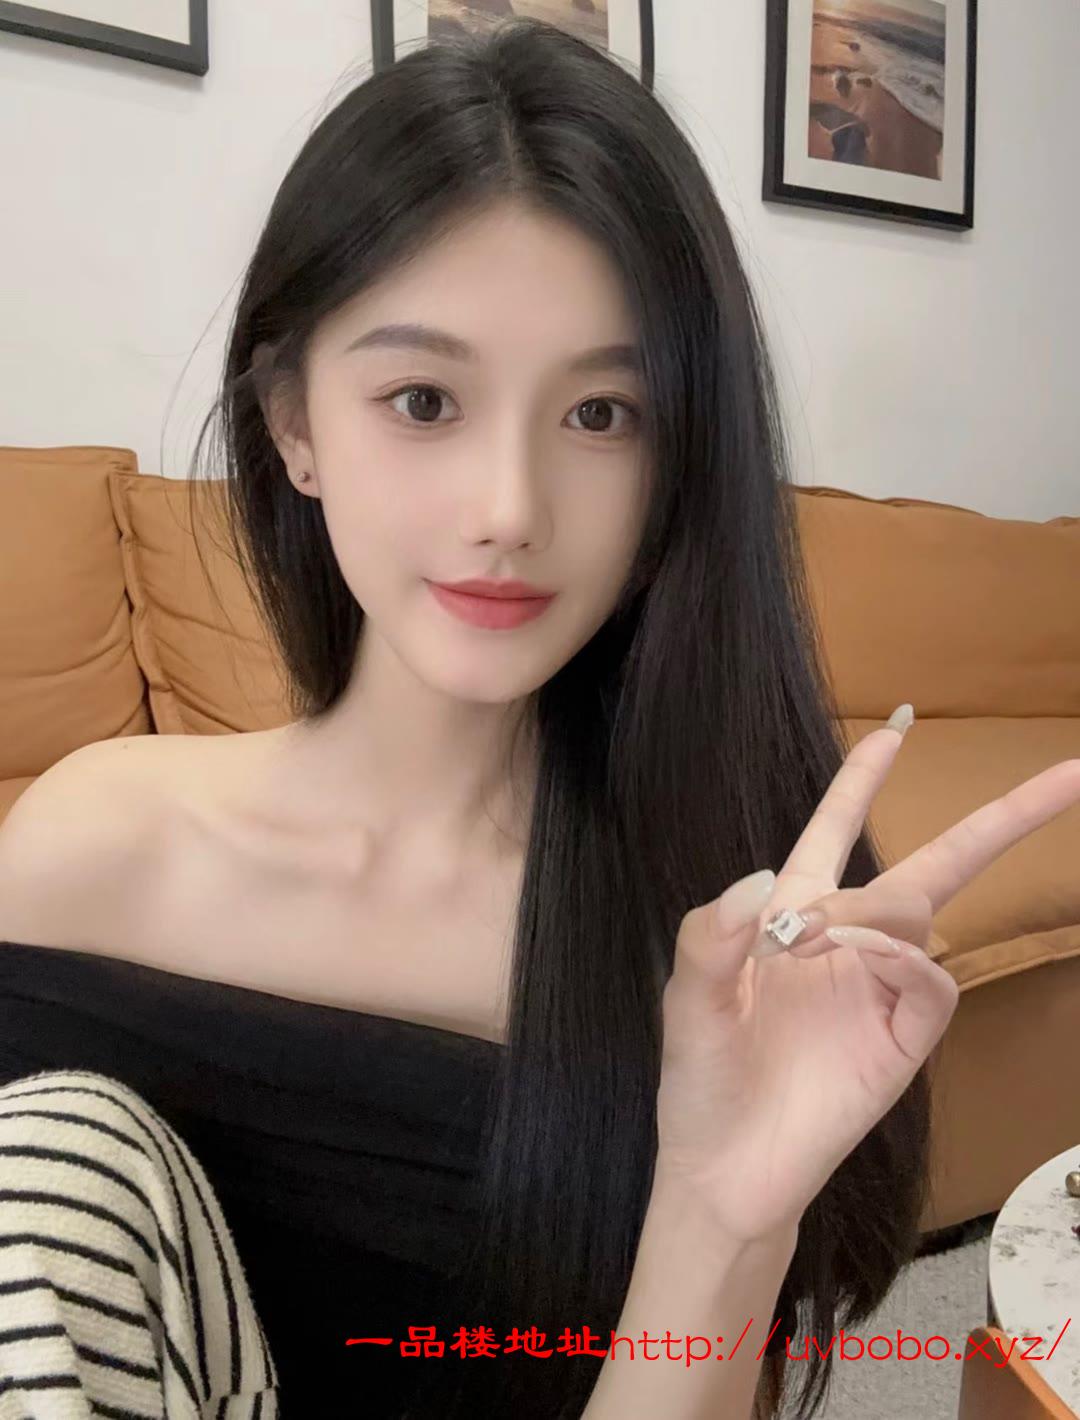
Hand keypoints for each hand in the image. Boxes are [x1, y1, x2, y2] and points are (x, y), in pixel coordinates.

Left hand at [656, 717, 1079, 1243]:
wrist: (726, 1170)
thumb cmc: (702, 1079)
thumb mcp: (687, 997)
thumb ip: (714, 932)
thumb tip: (766, 880)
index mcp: (789, 918)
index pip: (832, 832)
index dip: (861, 782)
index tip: (895, 729)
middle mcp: (844, 944)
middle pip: (930, 866)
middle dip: (996, 820)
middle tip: (1069, 774)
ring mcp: (881, 989)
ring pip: (920, 914)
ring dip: (876, 911)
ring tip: (810, 943)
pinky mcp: (905, 1039)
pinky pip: (930, 980)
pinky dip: (904, 959)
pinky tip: (862, 963)